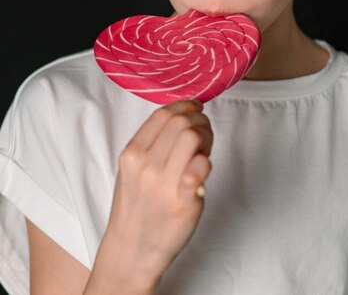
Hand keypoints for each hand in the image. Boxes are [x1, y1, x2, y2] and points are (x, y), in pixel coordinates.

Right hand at [93, 100, 212, 292]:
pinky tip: (202, 170)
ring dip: (206, 138)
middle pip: (182, 121)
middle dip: (200, 121)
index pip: (163, 113)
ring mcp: (164, 183)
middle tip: (204, 134)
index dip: (186, 105)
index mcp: (132, 153)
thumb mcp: (132, 168)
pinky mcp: (184, 201)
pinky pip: (202, 165)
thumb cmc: (137, 206)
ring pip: (193, 136)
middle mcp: (146, 165)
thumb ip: (152, 142)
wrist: (132, 250)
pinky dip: (207, 161)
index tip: (196, 108)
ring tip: (203, 152)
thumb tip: (184, 114)